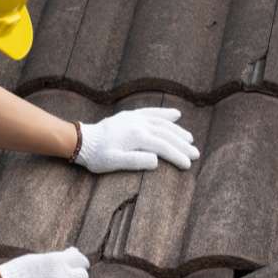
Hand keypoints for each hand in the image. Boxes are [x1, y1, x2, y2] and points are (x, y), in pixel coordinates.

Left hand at [75, 108, 199, 172]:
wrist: (82, 141)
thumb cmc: (97, 156)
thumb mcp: (114, 162)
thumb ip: (135, 161)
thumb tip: (156, 160)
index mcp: (137, 136)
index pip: (163, 146)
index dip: (177, 156)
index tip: (188, 165)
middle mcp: (139, 124)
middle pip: (166, 134)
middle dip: (182, 144)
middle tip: (196, 154)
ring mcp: (135, 118)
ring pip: (162, 123)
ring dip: (178, 130)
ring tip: (190, 139)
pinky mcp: (131, 116)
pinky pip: (152, 112)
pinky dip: (165, 113)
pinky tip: (176, 115)